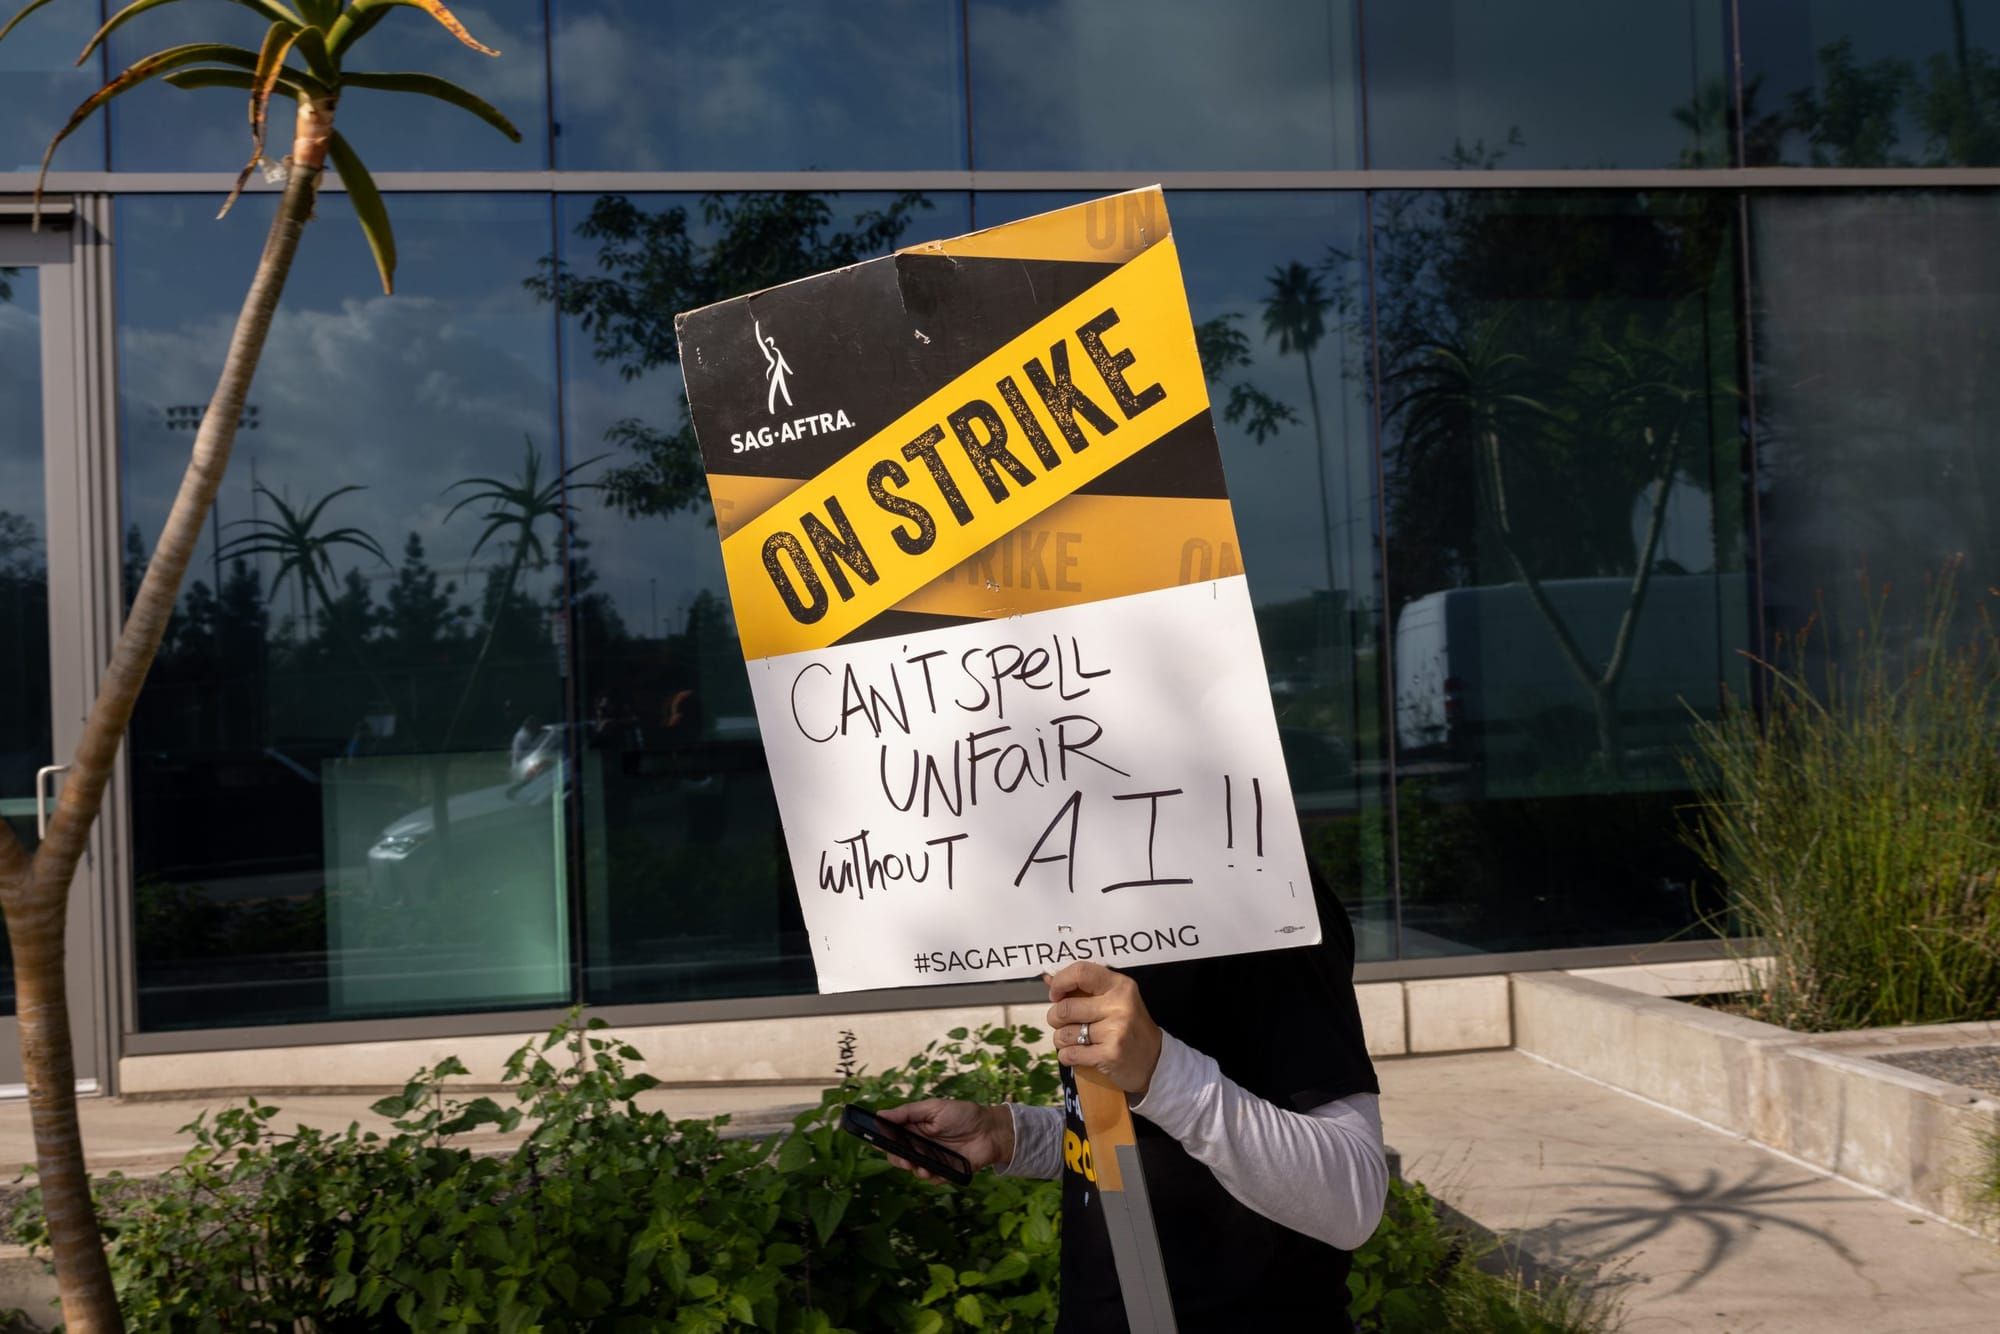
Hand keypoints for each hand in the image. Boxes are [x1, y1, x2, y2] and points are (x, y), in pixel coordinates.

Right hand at [875, 1099, 1013, 1178]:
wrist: (990, 1131)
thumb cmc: (962, 1114)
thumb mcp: (933, 1108)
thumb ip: (908, 1112)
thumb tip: (880, 1114)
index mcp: (915, 1127)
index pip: (892, 1136)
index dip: (883, 1140)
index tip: (878, 1142)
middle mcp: (920, 1144)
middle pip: (898, 1156)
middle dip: (897, 1158)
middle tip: (904, 1158)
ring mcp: (932, 1159)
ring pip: (913, 1169)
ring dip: (914, 1168)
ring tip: (921, 1165)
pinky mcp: (945, 1171)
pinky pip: (932, 1179)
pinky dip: (932, 1176)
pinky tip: (934, 1171)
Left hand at [1046, 962, 1163, 1096]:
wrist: (1154, 1060)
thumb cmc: (1128, 1026)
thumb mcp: (1113, 1000)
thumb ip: (1082, 988)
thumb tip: (1048, 977)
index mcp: (1119, 985)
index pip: (1081, 972)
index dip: (1060, 982)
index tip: (1055, 995)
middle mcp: (1118, 1005)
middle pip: (1065, 1008)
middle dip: (1055, 1018)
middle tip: (1064, 1023)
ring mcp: (1115, 1031)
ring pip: (1063, 1033)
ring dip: (1061, 1039)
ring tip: (1075, 1040)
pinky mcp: (1109, 1055)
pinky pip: (1069, 1054)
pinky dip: (1067, 1056)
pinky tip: (1078, 1055)